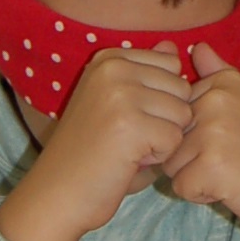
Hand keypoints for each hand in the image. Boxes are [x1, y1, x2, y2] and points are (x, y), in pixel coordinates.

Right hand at [0, 44, 193, 240]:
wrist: (57, 194)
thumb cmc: (90, 152)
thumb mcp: (115, 102)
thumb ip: (146, 73)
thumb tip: (172, 46)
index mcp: (108, 59)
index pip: (172, 65)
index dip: (161, 98)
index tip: (127, 116)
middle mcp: (113, 69)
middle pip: (182, 88)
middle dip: (165, 119)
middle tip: (128, 137)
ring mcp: (121, 95)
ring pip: (182, 114)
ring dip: (163, 139)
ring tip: (128, 148)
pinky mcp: (130, 125)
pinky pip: (175, 140)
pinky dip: (158, 158)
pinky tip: (128, 161)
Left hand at [159, 45, 239, 240]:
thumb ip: (220, 74)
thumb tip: (198, 46)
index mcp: (226, 82)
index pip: (179, 111)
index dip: (199, 133)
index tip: (234, 138)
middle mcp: (217, 100)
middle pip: (172, 136)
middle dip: (194, 156)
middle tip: (235, 159)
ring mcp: (214, 132)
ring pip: (172, 163)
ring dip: (197, 177)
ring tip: (234, 174)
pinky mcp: (211, 166)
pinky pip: (181, 187)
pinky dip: (202, 196)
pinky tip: (233, 189)